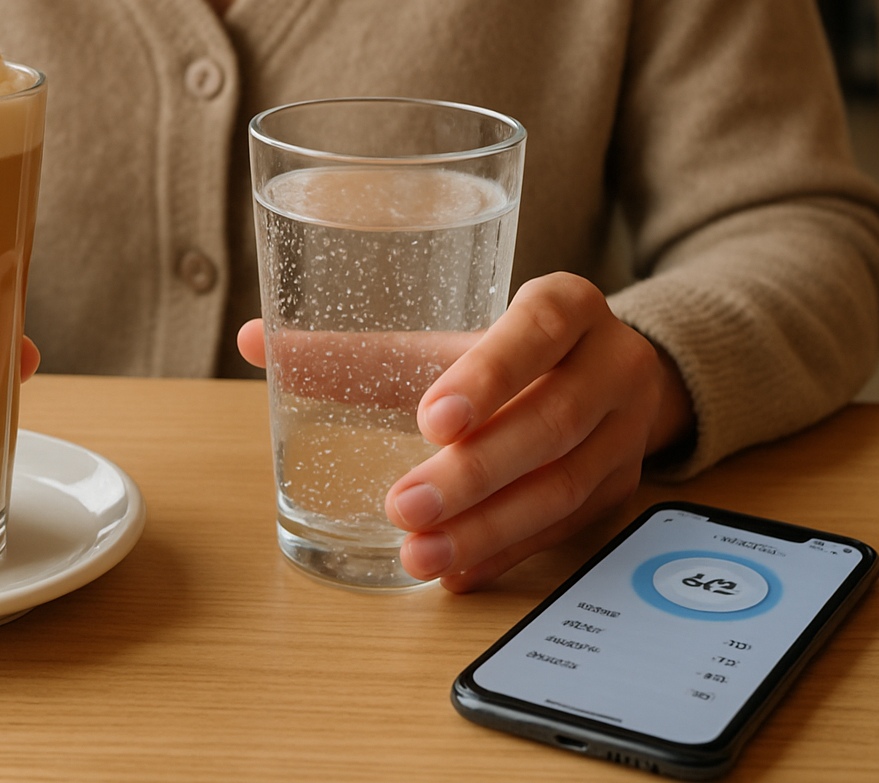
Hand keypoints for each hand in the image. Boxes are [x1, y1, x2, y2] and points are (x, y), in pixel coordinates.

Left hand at [237, 272, 690, 591]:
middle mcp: (607, 364)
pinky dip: (506, 553)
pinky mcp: (620, 490)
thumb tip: (255, 340)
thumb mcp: (445, 337)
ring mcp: (624, 432)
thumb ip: (356, 350)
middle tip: (402, 506)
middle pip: (549, 422)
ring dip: (487, 527)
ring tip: (419, 555)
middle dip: (473, 473)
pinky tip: (457, 573)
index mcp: (565, 305)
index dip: (488, 376)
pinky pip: (565, 529)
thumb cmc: (508, 351)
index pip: (536, 331)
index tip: (430, 420)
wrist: (609, 374)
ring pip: (562, 486)